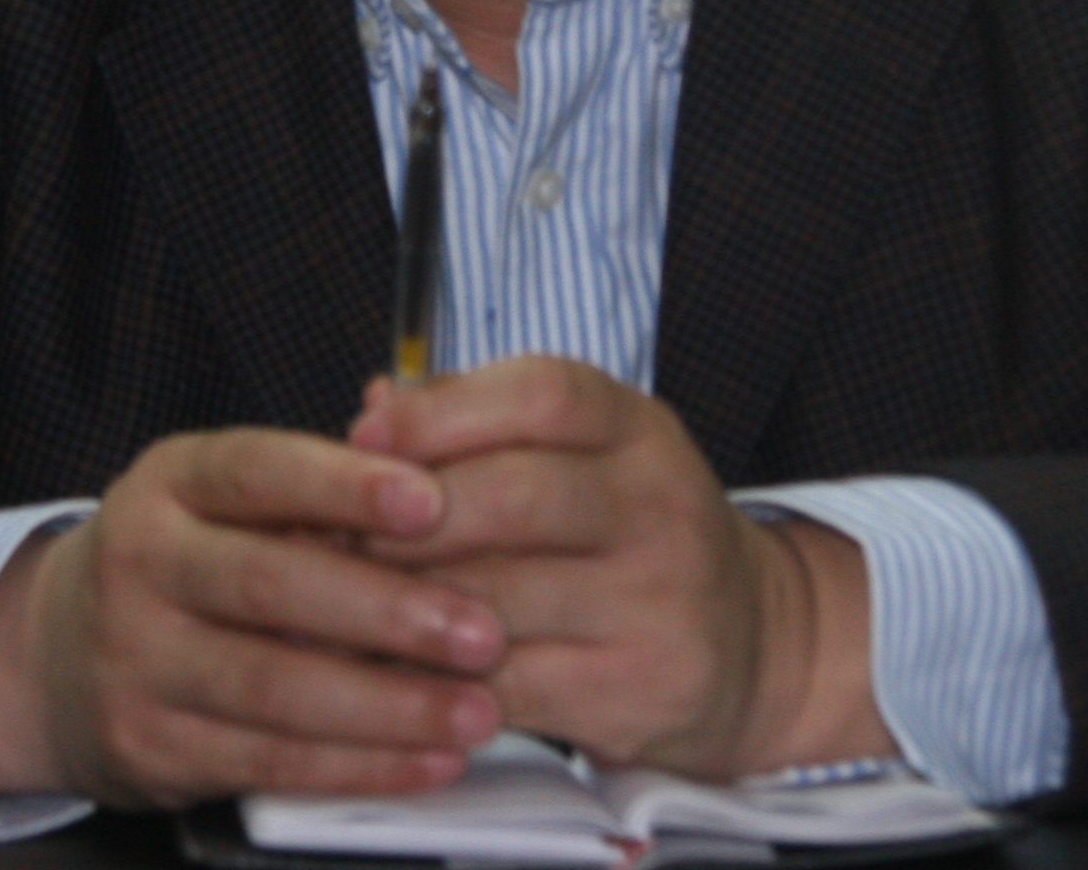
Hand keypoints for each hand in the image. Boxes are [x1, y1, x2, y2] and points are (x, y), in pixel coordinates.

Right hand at [12, 424, 510, 807]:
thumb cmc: (184, 563)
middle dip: (385, 610)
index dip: (343, 486)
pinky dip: (356, 767)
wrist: (50, 657)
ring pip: (270, 688)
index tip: (431, 501)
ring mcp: (134, 660)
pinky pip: (264, 762)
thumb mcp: (224, 503)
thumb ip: (319, 492)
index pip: (257, 470)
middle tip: (482, 631)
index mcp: (170, 482)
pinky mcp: (147, 747)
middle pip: (267, 584)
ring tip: (478, 710)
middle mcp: (140, 562)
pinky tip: (428, 761)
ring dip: (387, 706)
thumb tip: (438, 475)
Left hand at [349, 357, 889, 776]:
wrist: (755, 647)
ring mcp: (658, 602)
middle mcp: (659, 507)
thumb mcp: (581, 454)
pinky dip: (433, 682)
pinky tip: (390, 672)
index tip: (365, 436)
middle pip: (513, 498)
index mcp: (637, 430)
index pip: (543, 395)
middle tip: (332, 538)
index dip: (443, 413)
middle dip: (404, 521)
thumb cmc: (629, 537)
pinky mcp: (639, 691)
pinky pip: (507, 687)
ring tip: (337, 607)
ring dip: (402, 608)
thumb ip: (478, 422)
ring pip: (499, 600)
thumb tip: (373, 406)